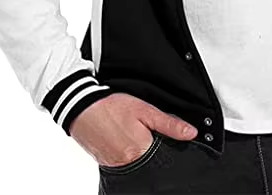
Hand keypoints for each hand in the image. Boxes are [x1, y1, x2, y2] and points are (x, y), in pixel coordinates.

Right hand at [68, 93, 197, 166]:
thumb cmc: (111, 106)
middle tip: (145, 132)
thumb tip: (191, 133)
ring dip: (139, 152)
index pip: (163, 157)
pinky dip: (126, 153)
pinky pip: (122, 163)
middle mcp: (126, 163)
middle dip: (153, 149)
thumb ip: (169, 124)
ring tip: (133, 133)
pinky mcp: (105, 163)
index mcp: (139, 151)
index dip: (167, 147)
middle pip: (150, 162)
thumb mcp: (145, 110)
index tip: (164, 138)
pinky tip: (124, 139)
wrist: (80, 107)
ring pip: (136, 163)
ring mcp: (114, 165)